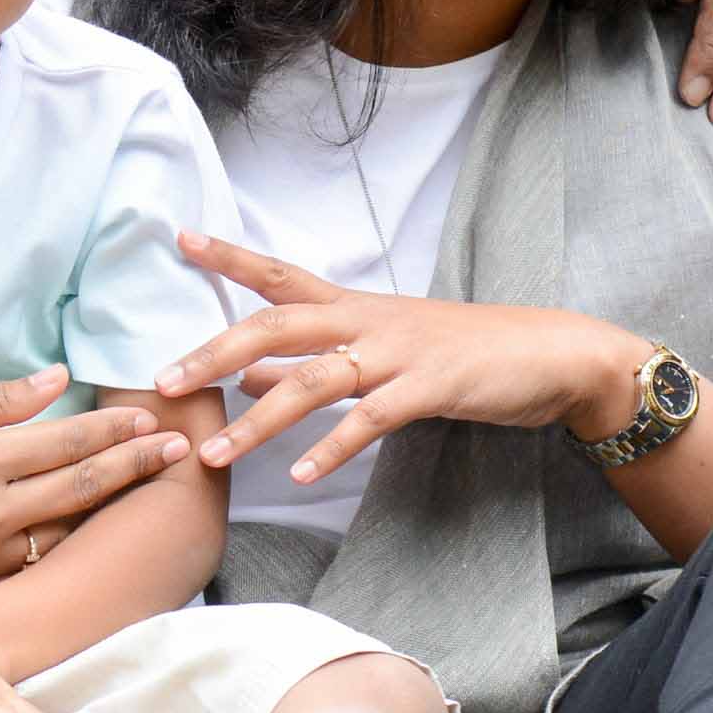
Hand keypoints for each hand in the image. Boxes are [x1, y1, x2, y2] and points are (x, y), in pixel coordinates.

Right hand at [0, 369, 197, 615]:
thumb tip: (58, 381)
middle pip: (79, 490)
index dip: (115, 428)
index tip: (154, 416)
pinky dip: (60, 554)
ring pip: (62, 538)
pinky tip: (89, 538)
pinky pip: (24, 573)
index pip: (65, 441)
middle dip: (134, 467)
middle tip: (181, 451)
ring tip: (148, 495)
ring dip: (109, 515)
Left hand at [161, 232, 644, 489]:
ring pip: (314, 380)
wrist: (550, 354)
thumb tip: (247, 374)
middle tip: (162, 381)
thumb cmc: (461, 352)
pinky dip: (332, 448)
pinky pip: (370, 419)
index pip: (279, 275)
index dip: (230, 256)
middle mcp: (367, 320)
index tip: (180, 237)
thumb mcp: (381, 349)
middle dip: (215, 351)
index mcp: (354, 306)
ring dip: (258, 420)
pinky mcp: (430, 387)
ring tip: (215, 455)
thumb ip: (311, 360)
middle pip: (277, 325)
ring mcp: (399, 352)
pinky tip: (298, 475)